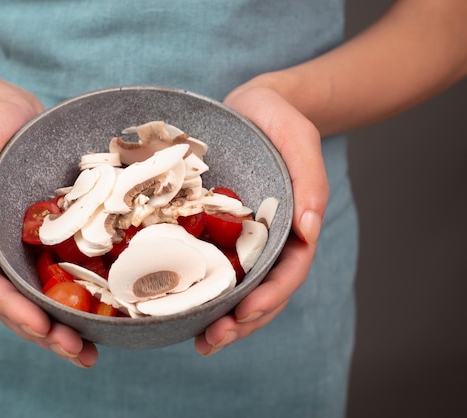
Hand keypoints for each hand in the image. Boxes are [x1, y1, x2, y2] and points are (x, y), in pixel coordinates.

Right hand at [0, 95, 98, 367]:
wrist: (15, 112)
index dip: (17, 312)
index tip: (43, 328)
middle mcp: (12, 253)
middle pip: (26, 304)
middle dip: (50, 333)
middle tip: (81, 354)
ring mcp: (39, 247)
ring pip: (51, 297)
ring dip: (70, 327)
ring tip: (94, 351)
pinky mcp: (65, 236)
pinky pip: (76, 269)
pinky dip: (90, 295)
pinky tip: (111, 313)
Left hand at [195, 85, 328, 354]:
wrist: (249, 106)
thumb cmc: (278, 121)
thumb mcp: (299, 140)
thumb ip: (309, 182)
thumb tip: (310, 230)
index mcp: (291, 228)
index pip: (287, 273)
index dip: (269, 298)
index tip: (244, 313)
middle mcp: (264, 241)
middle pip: (259, 292)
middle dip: (239, 322)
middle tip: (211, 341)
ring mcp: (236, 238)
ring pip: (231, 287)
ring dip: (217, 317)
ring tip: (198, 340)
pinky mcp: (209, 228)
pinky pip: (203, 263)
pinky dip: (194, 288)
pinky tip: (175, 307)